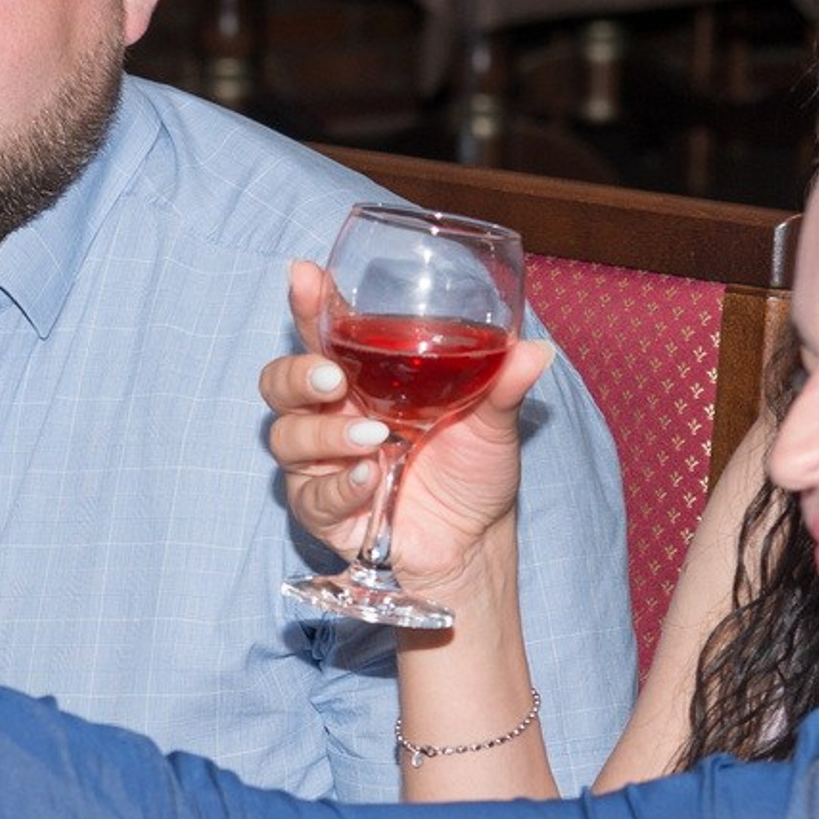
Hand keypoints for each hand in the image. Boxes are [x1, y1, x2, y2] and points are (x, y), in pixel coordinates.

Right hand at [261, 261, 543, 598]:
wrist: (474, 543)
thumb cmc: (474, 471)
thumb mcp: (493, 422)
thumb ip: (504, 383)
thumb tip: (537, 351)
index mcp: (363, 378)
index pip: (322, 332)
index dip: (307, 303)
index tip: (303, 274)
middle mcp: (333, 415)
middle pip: (280, 382)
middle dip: (297, 374)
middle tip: (332, 378)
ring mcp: (322, 464)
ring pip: (287, 437)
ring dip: (325, 436)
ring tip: (373, 439)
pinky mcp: (323, 509)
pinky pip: (311, 495)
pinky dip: (339, 486)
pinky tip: (370, 481)